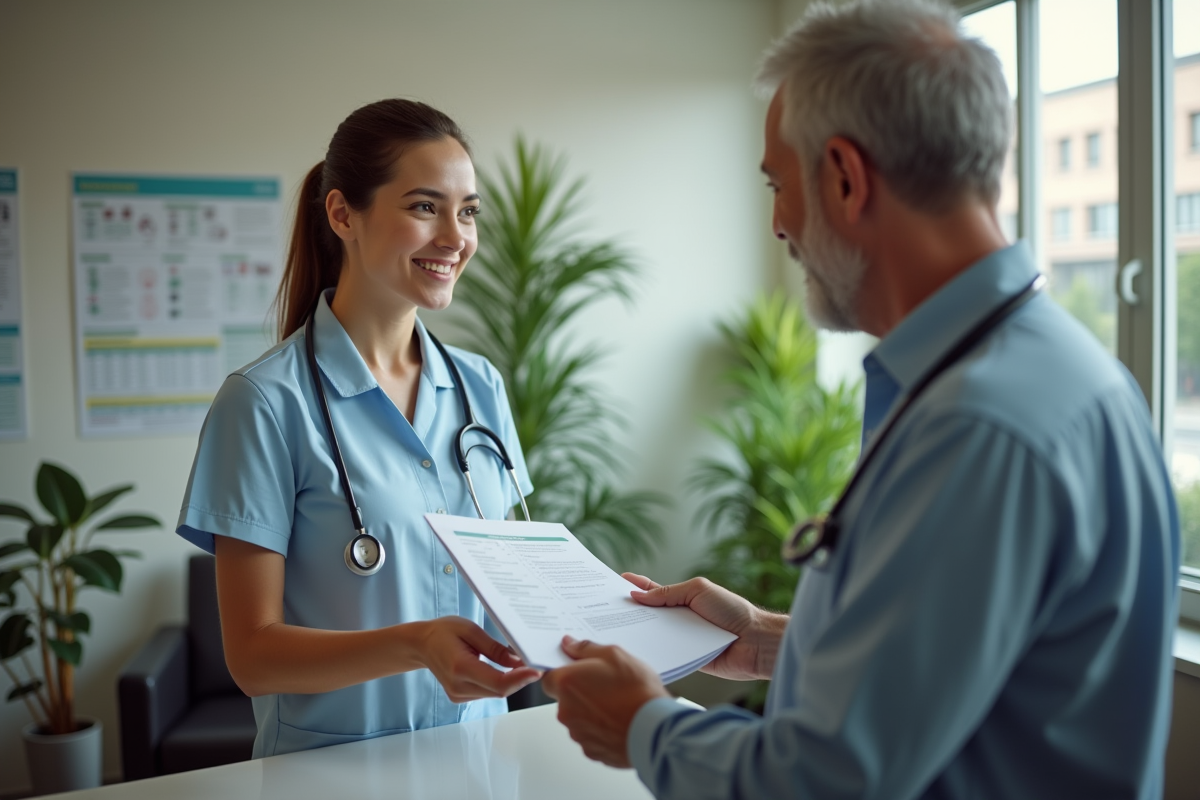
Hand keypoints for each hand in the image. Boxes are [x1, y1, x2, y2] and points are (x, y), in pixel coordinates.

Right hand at [414, 616, 540, 702]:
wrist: (421, 644)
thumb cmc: (443, 632)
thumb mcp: (470, 630)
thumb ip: (494, 648)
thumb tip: (518, 661)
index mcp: (460, 667)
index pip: (497, 682)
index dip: (520, 679)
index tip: (537, 671)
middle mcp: (459, 686)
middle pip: (500, 690)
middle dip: (520, 678)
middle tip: (536, 662)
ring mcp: (459, 694)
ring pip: (495, 693)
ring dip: (511, 681)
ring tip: (520, 662)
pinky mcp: (461, 696)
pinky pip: (487, 692)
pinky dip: (500, 682)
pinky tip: (504, 668)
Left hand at [541, 636, 670, 767]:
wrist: (655, 729)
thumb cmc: (637, 692)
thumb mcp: (615, 655)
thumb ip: (586, 649)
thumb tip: (570, 645)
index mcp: (567, 683)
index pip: (549, 677)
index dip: (565, 673)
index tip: (579, 670)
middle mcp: (566, 710)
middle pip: (564, 699)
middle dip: (581, 692)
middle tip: (606, 685)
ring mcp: (578, 733)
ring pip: (578, 719)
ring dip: (591, 712)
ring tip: (618, 705)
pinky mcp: (591, 751)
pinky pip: (591, 736)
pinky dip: (601, 730)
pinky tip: (620, 721)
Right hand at [623, 573, 787, 680]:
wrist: (755, 641)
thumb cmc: (732, 611)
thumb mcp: (698, 591)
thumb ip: (668, 593)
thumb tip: (638, 596)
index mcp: (682, 599)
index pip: (653, 592)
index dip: (635, 587)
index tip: (613, 582)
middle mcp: (679, 619)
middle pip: (648, 615)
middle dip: (628, 612)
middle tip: (603, 608)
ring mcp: (681, 639)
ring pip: (653, 635)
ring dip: (636, 632)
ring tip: (611, 628)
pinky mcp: (685, 658)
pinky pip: (665, 654)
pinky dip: (651, 651)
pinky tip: (633, 650)